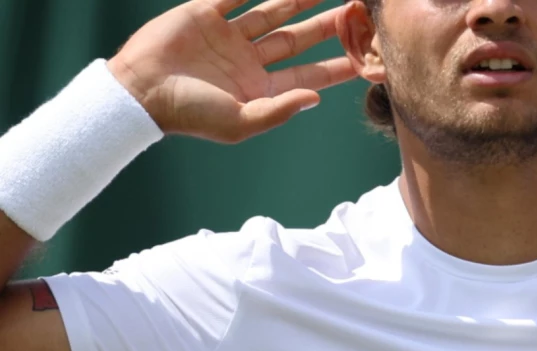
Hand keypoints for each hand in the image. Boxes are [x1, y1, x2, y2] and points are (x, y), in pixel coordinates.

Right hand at [107, 0, 356, 143]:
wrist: (139, 93)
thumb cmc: (190, 115)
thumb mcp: (240, 121)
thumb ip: (279, 109)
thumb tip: (316, 99)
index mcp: (261, 88)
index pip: (309, 74)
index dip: (337, 66)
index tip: (365, 57)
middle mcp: (249, 60)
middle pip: (298, 39)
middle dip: (327, 26)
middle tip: (355, 12)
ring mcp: (229, 36)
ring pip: (272, 11)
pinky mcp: (205, 13)